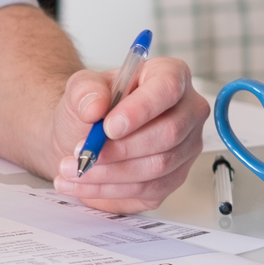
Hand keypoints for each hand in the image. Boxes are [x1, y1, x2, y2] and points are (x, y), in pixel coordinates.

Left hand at [47, 55, 206, 212]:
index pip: (167, 88)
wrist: (81, 136)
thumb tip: (95, 107)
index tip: (109, 127)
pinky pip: (148, 188)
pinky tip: (83, 183)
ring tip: (77, 167)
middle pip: (169, 133)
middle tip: (86, 152)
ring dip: (111, 172)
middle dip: (122, 148)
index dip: (140, 109)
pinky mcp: (174, 177)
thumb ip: (84, 90)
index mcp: (169, 75)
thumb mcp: (79, 89)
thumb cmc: (92, 107)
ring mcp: (185, 146)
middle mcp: (186, 111)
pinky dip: (110, 189)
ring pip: (158, 165)